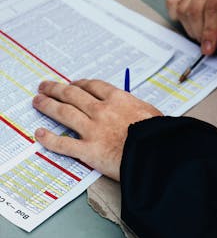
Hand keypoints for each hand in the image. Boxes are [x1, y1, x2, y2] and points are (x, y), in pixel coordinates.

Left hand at [32, 80, 161, 180]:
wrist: (157, 154)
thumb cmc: (158, 134)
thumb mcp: (150, 112)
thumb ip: (135, 108)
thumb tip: (131, 109)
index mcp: (117, 99)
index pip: (91, 86)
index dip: (78, 83)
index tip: (72, 84)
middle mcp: (101, 111)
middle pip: (73, 95)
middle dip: (56, 89)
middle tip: (44, 86)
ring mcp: (92, 130)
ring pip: (64, 113)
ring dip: (48, 105)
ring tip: (37, 101)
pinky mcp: (88, 150)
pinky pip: (64, 143)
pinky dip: (49, 139)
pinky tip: (39, 134)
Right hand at [166, 0, 216, 55]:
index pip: (213, 7)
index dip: (209, 31)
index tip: (208, 49)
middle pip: (194, 10)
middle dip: (198, 33)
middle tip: (206, 45)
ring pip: (182, 10)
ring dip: (189, 28)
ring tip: (200, 35)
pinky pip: (173, 4)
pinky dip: (177, 17)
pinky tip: (188, 24)